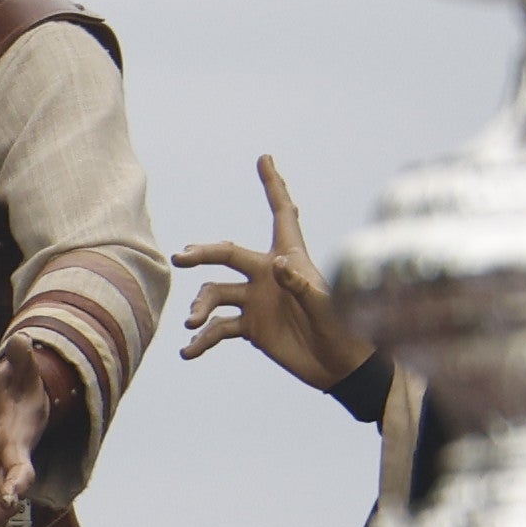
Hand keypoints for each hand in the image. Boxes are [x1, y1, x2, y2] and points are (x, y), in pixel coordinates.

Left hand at [0, 337, 67, 526]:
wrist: (17, 408)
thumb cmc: (22, 389)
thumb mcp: (22, 373)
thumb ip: (22, 361)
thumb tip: (21, 339)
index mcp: (19, 447)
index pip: (22, 469)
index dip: (18, 485)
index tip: (11, 498)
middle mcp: (9, 469)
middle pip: (5, 499)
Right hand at [170, 154, 371, 391]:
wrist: (339, 367)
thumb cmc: (343, 330)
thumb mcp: (325, 307)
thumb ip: (302, 285)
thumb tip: (277, 265)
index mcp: (290, 259)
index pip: (282, 214)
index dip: (274, 186)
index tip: (265, 159)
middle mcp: (267, 275)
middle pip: (227, 254)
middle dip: (203, 254)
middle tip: (182, 258)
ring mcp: (255, 301)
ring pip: (215, 294)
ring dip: (200, 308)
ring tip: (192, 325)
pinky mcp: (250, 328)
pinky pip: (217, 329)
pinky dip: (201, 341)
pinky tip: (189, 353)